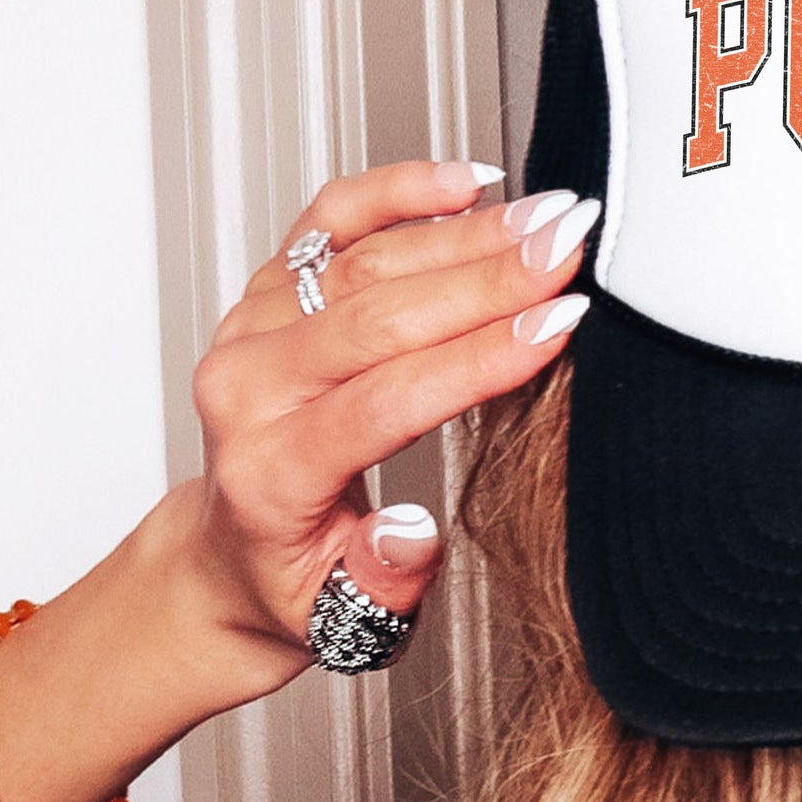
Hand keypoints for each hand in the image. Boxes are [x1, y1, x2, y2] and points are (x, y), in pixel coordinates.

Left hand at [0, 159, 598, 801]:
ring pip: (363, 258)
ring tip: (552, 218)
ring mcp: (254, 328)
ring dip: (467, 232)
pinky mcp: (270, 291)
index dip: (480, 359)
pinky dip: (400, 189)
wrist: (229, 558)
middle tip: (572, 250)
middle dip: (489, 277)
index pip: (386, 398)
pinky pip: (332, 220)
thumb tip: (414, 529)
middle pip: (378, 313)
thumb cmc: (296, 586)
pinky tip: (468, 181)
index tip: (558, 328)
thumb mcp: (347, 620)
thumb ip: (384, 580)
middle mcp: (249, 387)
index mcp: (270, 472)